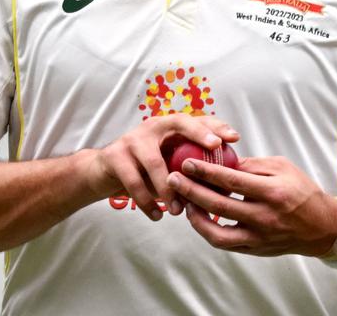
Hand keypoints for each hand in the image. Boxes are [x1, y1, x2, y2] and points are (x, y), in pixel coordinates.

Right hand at [89, 115, 238, 221]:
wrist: (101, 174)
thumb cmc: (143, 172)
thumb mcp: (167, 166)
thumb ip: (188, 170)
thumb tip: (223, 187)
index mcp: (168, 127)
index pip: (196, 120)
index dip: (215, 126)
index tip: (234, 137)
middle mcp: (152, 127)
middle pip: (178, 123)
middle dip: (198, 134)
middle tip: (214, 148)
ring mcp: (132, 139)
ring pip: (155, 162)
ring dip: (168, 189)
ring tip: (178, 210)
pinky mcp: (115, 156)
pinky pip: (134, 181)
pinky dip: (146, 201)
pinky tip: (156, 216)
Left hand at [167, 156, 336, 256]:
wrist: (321, 226)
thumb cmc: (302, 192)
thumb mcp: (283, 168)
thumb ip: (252, 165)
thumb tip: (222, 162)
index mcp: (272, 192)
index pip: (232, 181)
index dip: (206, 172)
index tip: (187, 163)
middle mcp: (264, 217)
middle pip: (219, 205)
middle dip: (191, 191)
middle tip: (173, 179)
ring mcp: (258, 237)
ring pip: (216, 232)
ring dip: (195, 216)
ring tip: (183, 201)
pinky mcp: (254, 250)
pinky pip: (224, 243)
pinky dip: (207, 231)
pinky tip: (198, 217)